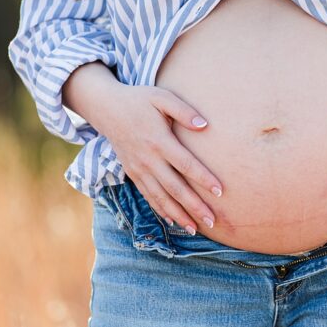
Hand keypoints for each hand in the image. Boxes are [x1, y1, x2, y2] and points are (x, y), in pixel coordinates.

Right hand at [89, 83, 223, 234]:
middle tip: (213, 220)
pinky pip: (148, 195)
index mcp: (159, 140)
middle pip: (175, 187)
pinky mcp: (133, 173)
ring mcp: (139, 169)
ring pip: (161, 197)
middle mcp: (149, 159)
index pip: (185, 164)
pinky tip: (173, 220)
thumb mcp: (162, 97)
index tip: (220, 191)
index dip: (203, 179)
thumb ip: (183, 111)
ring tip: (195, 228)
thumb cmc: (140, 100)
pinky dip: (161, 210)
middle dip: (194, 206)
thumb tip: (205, 125)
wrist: (107, 108)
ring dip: (179, 214)